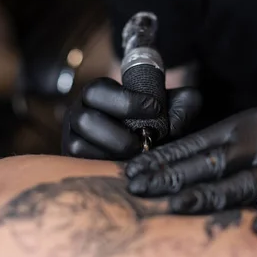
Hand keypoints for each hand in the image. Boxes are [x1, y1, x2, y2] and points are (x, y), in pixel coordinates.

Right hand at [62, 77, 201, 160]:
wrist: (144, 140)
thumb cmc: (155, 119)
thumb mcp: (172, 106)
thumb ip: (183, 104)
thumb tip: (176, 123)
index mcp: (98, 93)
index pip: (99, 91)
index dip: (128, 102)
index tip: (156, 110)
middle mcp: (79, 113)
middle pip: (86, 120)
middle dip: (120, 134)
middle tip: (145, 140)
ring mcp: (73, 137)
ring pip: (80, 146)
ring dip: (113, 151)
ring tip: (138, 153)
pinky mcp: (75, 160)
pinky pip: (83, 165)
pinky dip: (106, 165)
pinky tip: (128, 164)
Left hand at [126, 107, 256, 234]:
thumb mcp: (247, 139)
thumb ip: (213, 150)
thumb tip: (162, 167)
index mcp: (245, 127)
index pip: (197, 144)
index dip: (165, 158)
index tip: (134, 170)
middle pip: (214, 162)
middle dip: (172, 177)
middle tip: (139, 188)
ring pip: (243, 186)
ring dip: (208, 197)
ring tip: (174, 207)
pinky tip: (256, 229)